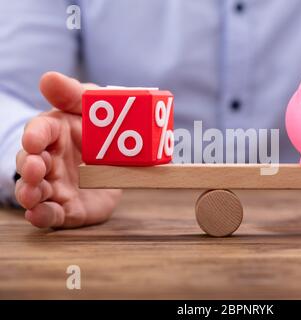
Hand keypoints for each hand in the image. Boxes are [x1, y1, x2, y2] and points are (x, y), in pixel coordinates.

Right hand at [15, 72, 121, 227]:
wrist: (125, 162)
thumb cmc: (103, 129)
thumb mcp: (95, 107)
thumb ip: (74, 94)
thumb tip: (48, 78)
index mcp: (56, 131)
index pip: (39, 130)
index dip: (35, 135)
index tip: (35, 140)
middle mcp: (50, 159)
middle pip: (30, 162)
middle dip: (29, 166)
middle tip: (36, 168)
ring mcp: (56, 184)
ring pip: (34, 190)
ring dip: (30, 192)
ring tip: (34, 194)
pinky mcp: (68, 207)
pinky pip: (52, 213)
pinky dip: (42, 215)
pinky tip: (38, 214)